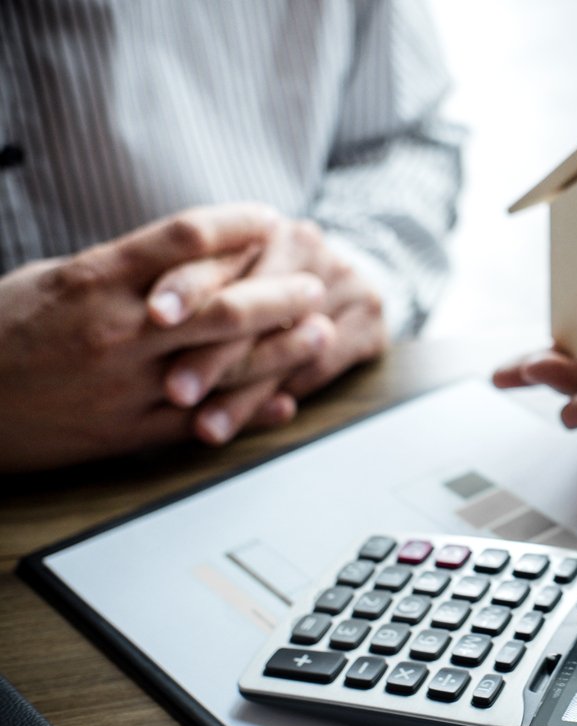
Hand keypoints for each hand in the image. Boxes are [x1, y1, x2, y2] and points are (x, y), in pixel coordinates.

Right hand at [0, 205, 325, 470]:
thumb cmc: (3, 330)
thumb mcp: (56, 279)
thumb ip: (125, 269)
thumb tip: (194, 254)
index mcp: (94, 279)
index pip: (185, 237)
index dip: (238, 224)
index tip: (271, 219)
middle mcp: (117, 329)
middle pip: (224, 305)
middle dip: (282, 293)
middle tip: (316, 283)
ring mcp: (125, 384)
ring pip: (225, 365)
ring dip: (283, 349)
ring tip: (321, 334)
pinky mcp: (126, 432)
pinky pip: (204, 421)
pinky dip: (252, 410)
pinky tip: (286, 399)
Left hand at [145, 217, 385, 443]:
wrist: (347, 276)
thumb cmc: (262, 279)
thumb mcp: (225, 267)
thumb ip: (187, 281)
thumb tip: (132, 310)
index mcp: (259, 226)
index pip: (221, 253)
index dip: (189, 284)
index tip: (157, 316)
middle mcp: (305, 246)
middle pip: (257, 303)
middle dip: (214, 352)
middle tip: (176, 390)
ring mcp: (345, 283)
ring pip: (288, 344)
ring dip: (245, 391)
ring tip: (206, 426)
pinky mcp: (370, 324)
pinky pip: (320, 368)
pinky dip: (283, 396)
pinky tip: (256, 422)